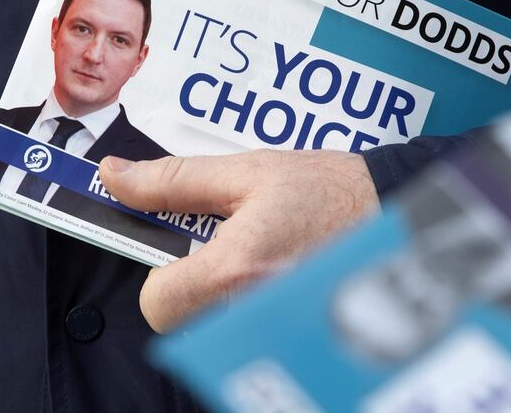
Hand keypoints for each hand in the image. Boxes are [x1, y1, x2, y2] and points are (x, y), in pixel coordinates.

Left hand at [98, 149, 379, 331]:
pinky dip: (251, 313)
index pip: (157, 303)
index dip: (160, 276)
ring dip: (223, 301)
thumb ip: (173, 179)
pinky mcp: (297, 339)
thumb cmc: (328, 189)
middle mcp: (254, 311)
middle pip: (184, 324)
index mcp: (235, 268)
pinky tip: (278, 279)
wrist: (396, 212)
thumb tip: (115, 176)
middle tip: (229, 252)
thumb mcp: (246, 171)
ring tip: (260, 262)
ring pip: (215, 332)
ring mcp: (278, 331)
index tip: (185, 253)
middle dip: (194, 289)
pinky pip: (246, 336)